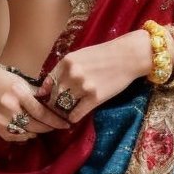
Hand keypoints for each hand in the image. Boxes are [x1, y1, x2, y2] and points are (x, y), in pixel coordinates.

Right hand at [0, 62, 69, 142]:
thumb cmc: (6, 79)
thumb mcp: (24, 82)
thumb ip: (38, 95)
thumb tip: (56, 107)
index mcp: (18, 93)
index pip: (41, 112)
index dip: (55, 121)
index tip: (66, 124)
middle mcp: (8, 107)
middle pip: (34, 125)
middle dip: (48, 127)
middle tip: (57, 127)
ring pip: (24, 132)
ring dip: (36, 132)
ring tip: (44, 129)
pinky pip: (12, 136)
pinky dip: (23, 136)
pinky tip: (29, 132)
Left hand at [38, 31, 158, 123]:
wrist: (128, 56)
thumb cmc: (104, 55)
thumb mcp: (80, 56)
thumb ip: (63, 69)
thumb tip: (45, 88)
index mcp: (66, 62)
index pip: (48, 83)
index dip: (46, 94)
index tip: (48, 100)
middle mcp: (72, 74)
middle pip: (54, 96)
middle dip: (54, 105)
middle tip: (57, 110)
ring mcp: (83, 87)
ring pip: (63, 107)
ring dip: (63, 113)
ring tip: (65, 114)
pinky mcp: (95, 98)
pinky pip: (76, 114)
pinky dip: (73, 118)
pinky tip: (74, 117)